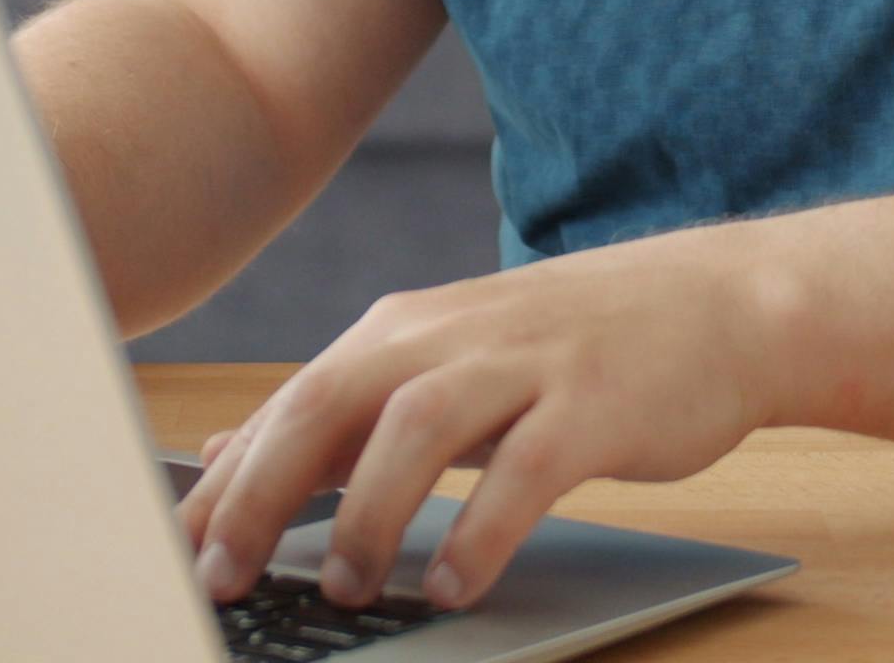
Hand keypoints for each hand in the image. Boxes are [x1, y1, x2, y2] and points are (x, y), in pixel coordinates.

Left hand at [173, 225, 788, 611]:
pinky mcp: (591, 404)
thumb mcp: (441, 363)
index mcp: (401, 333)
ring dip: (370, 513)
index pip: (289, 405)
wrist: (717, 303)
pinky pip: (525, 469)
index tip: (177, 552)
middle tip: (227, 577)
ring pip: (417, 428)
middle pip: (328, 403)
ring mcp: (521, 365)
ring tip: (347, 591)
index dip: (227, 481)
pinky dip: (482, 529)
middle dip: (264, 492)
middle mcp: (446, 336)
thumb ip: (339, 413)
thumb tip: (228, 454)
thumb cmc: (567, 350)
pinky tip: (454, 585)